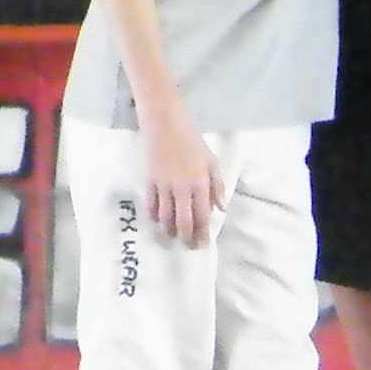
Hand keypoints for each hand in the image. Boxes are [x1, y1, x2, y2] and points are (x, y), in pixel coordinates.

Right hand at [140, 117, 224, 249]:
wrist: (164, 123)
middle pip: (184, 221)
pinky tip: (158, 221)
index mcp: (200, 183)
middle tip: (188, 246)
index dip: (203, 232)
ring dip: (169, 230)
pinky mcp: (149, 181)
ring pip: (166, 217)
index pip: (203, 215)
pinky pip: (152, 205)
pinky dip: (155, 216)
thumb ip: (217, 185)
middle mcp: (182, 188)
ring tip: (173, 236)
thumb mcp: (211, 160)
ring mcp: (164, 185)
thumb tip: (220, 208)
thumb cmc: (191, 140)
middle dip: (187, 237)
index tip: (203, 243)